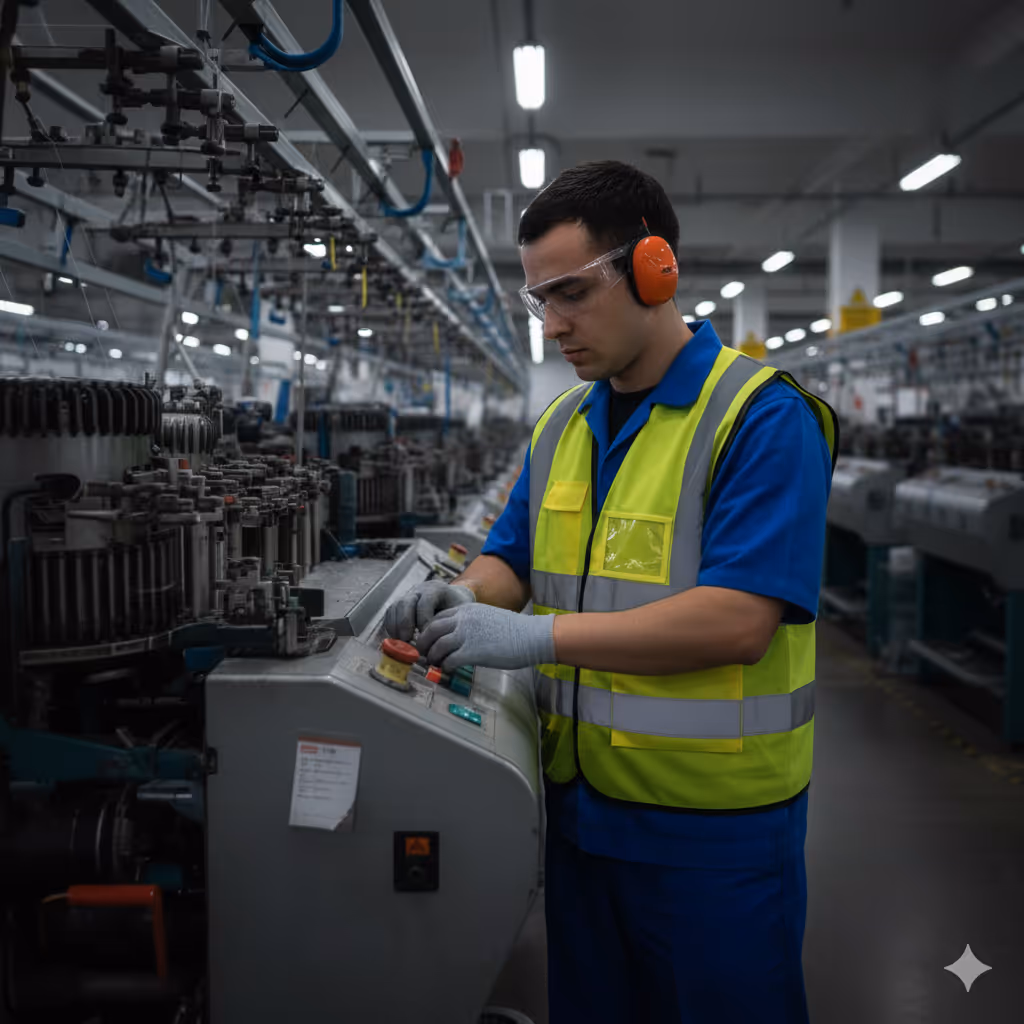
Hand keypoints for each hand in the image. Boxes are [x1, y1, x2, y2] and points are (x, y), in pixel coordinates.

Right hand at [383, 580, 474, 641]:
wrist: (454, 598)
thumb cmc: (459, 608)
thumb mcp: (462, 612)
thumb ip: (453, 623)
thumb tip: (443, 643)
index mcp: (437, 588)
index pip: (425, 602)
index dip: (423, 620)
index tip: (427, 636)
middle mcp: (420, 589)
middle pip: (406, 602)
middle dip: (405, 623)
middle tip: (408, 641)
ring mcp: (408, 595)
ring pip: (395, 607)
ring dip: (396, 626)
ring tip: (401, 643)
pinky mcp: (401, 604)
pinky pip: (390, 613)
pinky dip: (391, 627)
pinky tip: (397, 640)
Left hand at [417, 604, 555, 671]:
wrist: (530, 636)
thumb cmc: (513, 629)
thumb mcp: (487, 616)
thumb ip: (470, 623)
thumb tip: (459, 636)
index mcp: (466, 609)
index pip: (437, 618)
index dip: (429, 630)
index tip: (429, 640)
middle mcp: (462, 620)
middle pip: (431, 630)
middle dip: (424, 643)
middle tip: (424, 653)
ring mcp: (466, 635)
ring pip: (436, 646)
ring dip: (433, 657)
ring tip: (435, 664)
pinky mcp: (471, 652)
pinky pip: (448, 661)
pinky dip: (445, 667)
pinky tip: (449, 670)